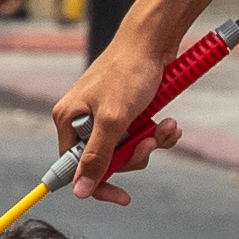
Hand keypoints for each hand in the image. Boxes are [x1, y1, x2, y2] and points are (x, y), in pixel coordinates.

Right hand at [49, 22, 196, 200]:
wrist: (153, 41)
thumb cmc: (129, 72)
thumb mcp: (113, 120)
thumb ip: (97, 157)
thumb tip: (80, 191)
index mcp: (69, 120)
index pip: (75, 168)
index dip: (98, 184)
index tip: (122, 197)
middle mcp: (83, 119)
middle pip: (105, 160)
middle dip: (133, 155)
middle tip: (150, 142)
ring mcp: (105, 115)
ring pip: (127, 149)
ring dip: (150, 142)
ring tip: (165, 127)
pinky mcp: (126, 110)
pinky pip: (139, 135)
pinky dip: (157, 132)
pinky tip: (168, 123)